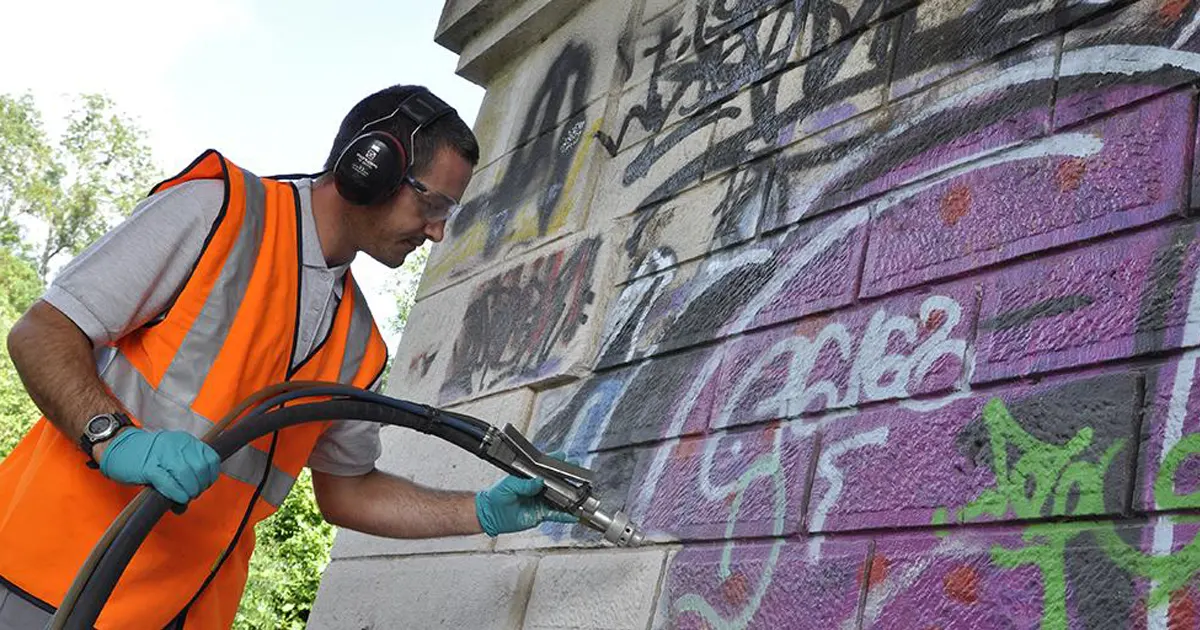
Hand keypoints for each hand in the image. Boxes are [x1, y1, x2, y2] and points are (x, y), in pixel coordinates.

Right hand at [98, 428, 221, 503]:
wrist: (118, 447)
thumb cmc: (146, 455)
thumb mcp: (171, 456)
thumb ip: (185, 471)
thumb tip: (194, 493)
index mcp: (186, 441)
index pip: (211, 459)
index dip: (210, 476)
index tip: (204, 484)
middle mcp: (177, 445)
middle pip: (201, 469)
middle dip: (200, 486)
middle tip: (191, 493)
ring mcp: (163, 455)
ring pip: (187, 475)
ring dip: (189, 491)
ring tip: (183, 497)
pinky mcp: (148, 467)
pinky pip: (169, 483)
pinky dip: (176, 494)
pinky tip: (176, 498)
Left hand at [475, 452, 578, 536]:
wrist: (491, 515)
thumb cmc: (496, 497)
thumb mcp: (509, 485)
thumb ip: (525, 484)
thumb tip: (539, 482)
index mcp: (530, 477)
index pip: (545, 468)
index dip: (555, 463)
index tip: (564, 458)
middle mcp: (537, 488)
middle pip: (556, 483)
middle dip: (568, 479)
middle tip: (578, 476)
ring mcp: (541, 501)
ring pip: (559, 499)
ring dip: (569, 498)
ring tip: (580, 496)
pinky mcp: (541, 514)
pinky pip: (555, 514)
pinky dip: (565, 515)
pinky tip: (573, 514)